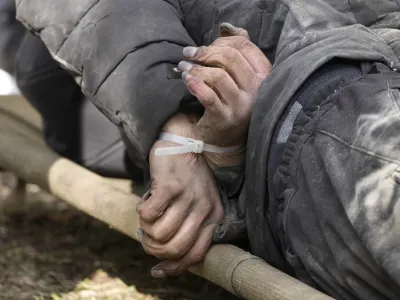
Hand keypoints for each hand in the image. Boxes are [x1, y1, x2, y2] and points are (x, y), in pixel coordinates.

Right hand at [136, 113, 223, 276]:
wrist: (184, 141)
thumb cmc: (188, 177)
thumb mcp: (199, 202)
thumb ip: (190, 227)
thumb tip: (165, 260)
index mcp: (213, 216)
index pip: (195, 255)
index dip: (174, 267)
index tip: (157, 269)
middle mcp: (204, 209)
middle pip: (175, 248)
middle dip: (154, 249)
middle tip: (146, 237)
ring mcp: (187, 197)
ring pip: (159, 234)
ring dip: (146, 229)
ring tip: (148, 215)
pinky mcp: (170, 187)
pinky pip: (147, 215)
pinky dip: (141, 213)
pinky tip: (146, 201)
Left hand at [179, 26, 271, 148]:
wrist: (225, 140)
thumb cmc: (230, 103)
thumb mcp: (239, 78)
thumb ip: (237, 52)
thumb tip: (226, 28)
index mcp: (263, 77)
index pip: (245, 47)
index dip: (222, 42)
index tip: (204, 47)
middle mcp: (257, 91)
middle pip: (230, 58)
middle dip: (205, 52)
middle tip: (189, 54)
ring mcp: (242, 106)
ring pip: (217, 75)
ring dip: (196, 68)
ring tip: (184, 67)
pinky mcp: (225, 118)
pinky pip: (207, 95)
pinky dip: (194, 84)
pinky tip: (186, 80)